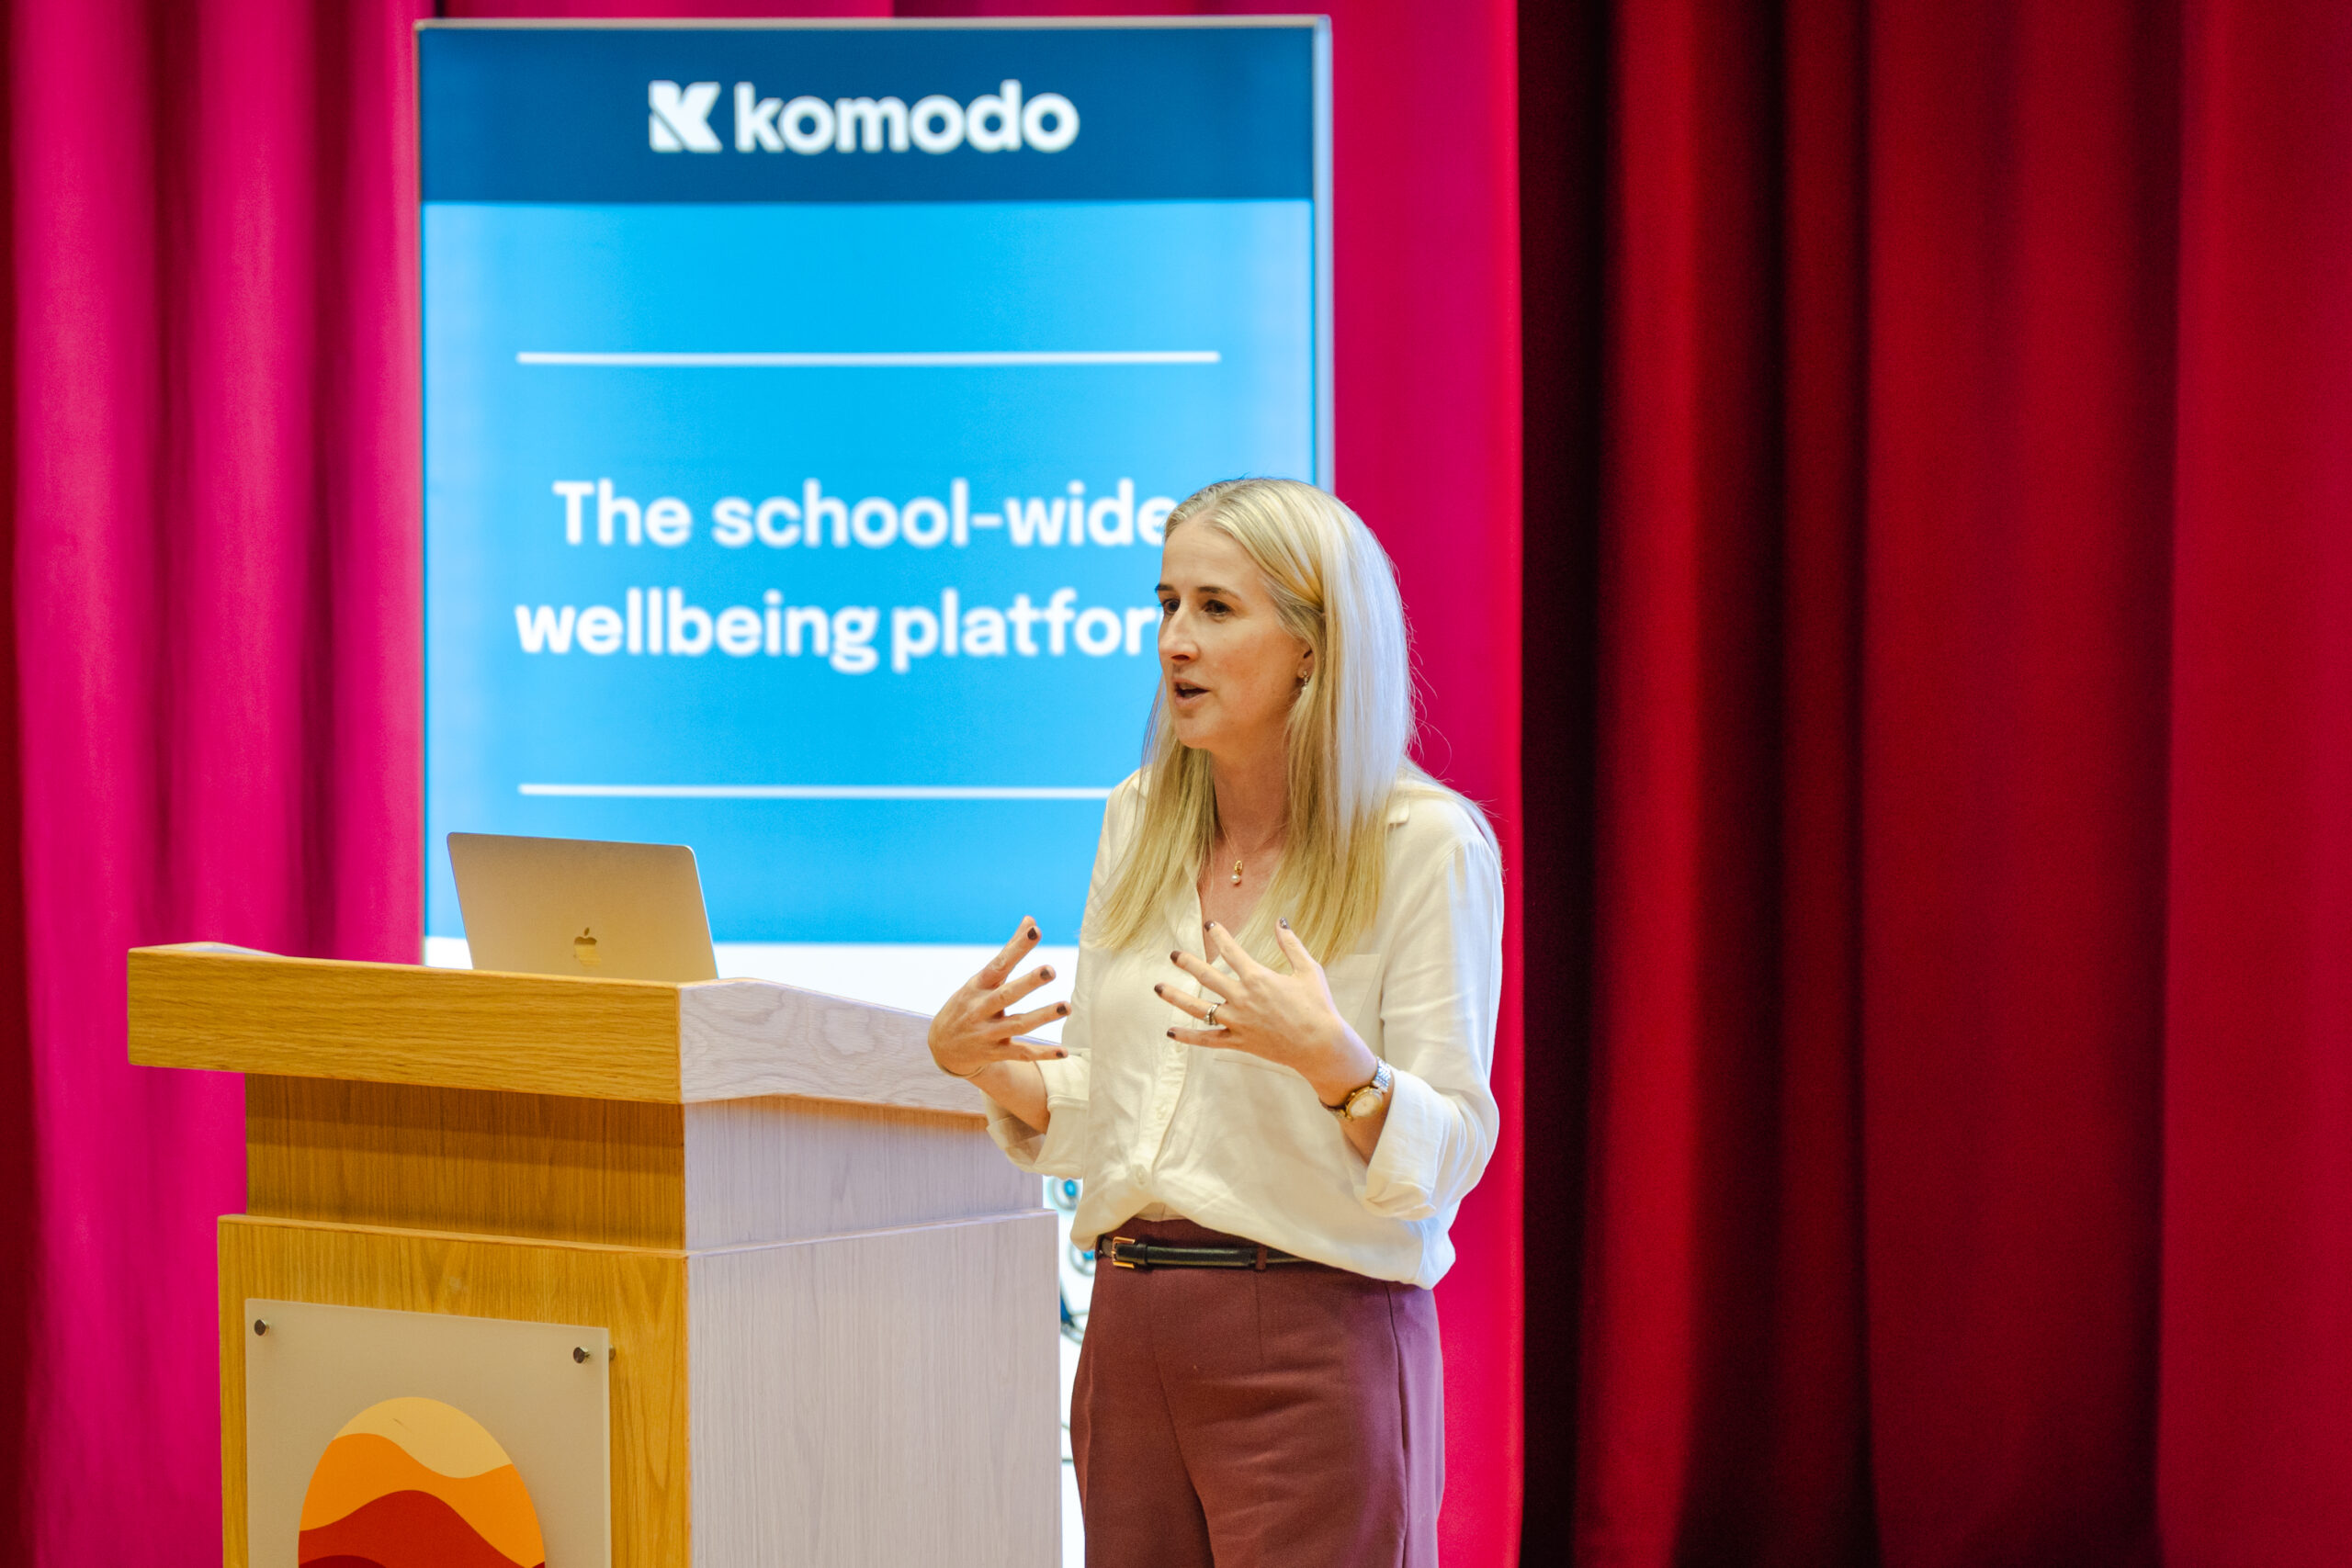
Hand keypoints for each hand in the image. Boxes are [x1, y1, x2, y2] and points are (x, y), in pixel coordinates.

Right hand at [928, 918, 1069, 1078]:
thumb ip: (1010, 951)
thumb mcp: (982, 979)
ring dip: (1042, 1016)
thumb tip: (1031, 920)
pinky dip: (1042, 1054)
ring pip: (1018, 1025)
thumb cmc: (968, 1003)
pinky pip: (1021, 1054)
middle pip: (1006, 995)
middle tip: (1050, 970)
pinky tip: (1064, 1052)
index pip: (998, 964)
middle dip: (1028, 983)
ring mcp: (987, 1033)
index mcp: (977, 986)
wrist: (942, 1047)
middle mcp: (981, 1009)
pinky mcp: (995, 1053)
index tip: (1035, 930)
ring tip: (1067, 1007)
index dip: (1016, 948)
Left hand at [1159, 920, 1376, 1103]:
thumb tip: (1280, 921)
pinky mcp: (1239, 1041)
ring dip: (1177, 996)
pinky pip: (1207, 1039)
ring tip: (1158, 988)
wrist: (1320, 1045)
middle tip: (1173, 954)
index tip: (1209, 925)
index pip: (1231, 951)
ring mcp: (1238, 1022)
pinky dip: (1188, 1037)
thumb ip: (1290, 944)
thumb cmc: (1318, 1006)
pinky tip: (1171, 1032)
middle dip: (1188, 963)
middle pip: (1207, 977)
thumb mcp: (1308, 970)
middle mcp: (1242, 998)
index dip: (1219, 935)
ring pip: (1199, 1008)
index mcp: (1258, 978)